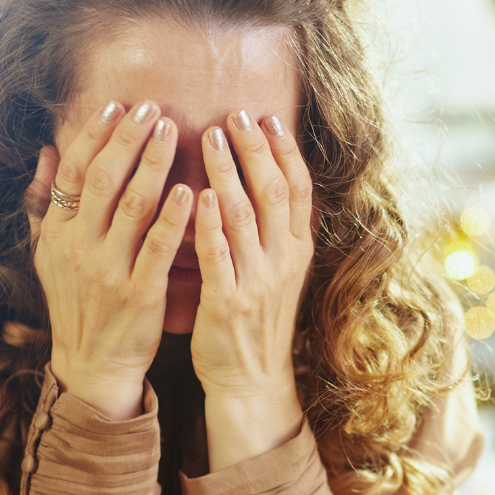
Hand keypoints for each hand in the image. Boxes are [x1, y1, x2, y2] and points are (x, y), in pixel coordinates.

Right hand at [23, 99, 193, 420]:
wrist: (92, 364)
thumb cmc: (76, 304)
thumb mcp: (47, 255)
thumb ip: (44, 204)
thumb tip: (47, 153)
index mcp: (57, 232)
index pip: (74, 172)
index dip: (95, 135)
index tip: (118, 105)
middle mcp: (78, 246)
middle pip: (103, 179)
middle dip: (128, 139)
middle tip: (153, 107)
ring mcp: (107, 270)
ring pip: (131, 206)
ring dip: (153, 165)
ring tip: (173, 132)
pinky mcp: (138, 294)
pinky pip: (156, 249)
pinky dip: (172, 218)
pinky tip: (188, 191)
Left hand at [191, 110, 314, 467]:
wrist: (251, 380)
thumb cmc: (256, 321)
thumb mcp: (278, 273)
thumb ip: (274, 230)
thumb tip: (267, 182)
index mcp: (296, 251)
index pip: (298, 189)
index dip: (284, 151)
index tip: (267, 117)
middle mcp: (283, 261)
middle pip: (274, 192)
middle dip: (255, 149)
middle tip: (235, 114)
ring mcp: (258, 281)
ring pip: (245, 216)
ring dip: (228, 172)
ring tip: (210, 136)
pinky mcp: (228, 302)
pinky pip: (219, 255)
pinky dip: (209, 224)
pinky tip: (197, 194)